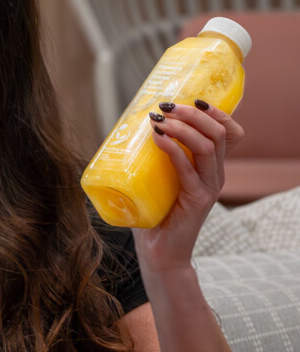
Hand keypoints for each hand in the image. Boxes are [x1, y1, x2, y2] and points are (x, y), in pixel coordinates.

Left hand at [132, 100, 243, 270]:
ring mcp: (209, 187)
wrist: (158, 252)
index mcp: (210, 166)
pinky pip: (189, 168)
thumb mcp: (156, 179)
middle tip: (165, 107)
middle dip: (193, 113)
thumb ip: (151, 159)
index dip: (216, 112)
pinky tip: (158, 138)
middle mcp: (215, 174)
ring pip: (208, 146)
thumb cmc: (153, 214)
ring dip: (183, 127)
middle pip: (218, 132)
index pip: (228, 131)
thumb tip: (123, 131)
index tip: (191, 99)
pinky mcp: (198, 200)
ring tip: (159, 119)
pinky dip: (173, 149)